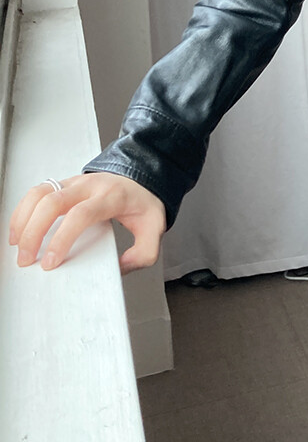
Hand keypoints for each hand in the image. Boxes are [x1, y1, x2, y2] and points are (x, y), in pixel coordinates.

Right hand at [8, 172, 166, 275]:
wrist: (143, 173)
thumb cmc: (143, 201)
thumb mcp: (155, 227)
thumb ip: (144, 252)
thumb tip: (121, 268)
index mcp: (111, 197)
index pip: (80, 214)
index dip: (61, 238)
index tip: (50, 262)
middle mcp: (90, 186)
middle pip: (52, 202)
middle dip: (33, 232)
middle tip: (26, 259)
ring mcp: (75, 182)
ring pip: (40, 192)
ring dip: (23, 218)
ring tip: (17, 245)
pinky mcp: (64, 183)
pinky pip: (37, 190)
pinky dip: (23, 209)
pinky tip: (19, 228)